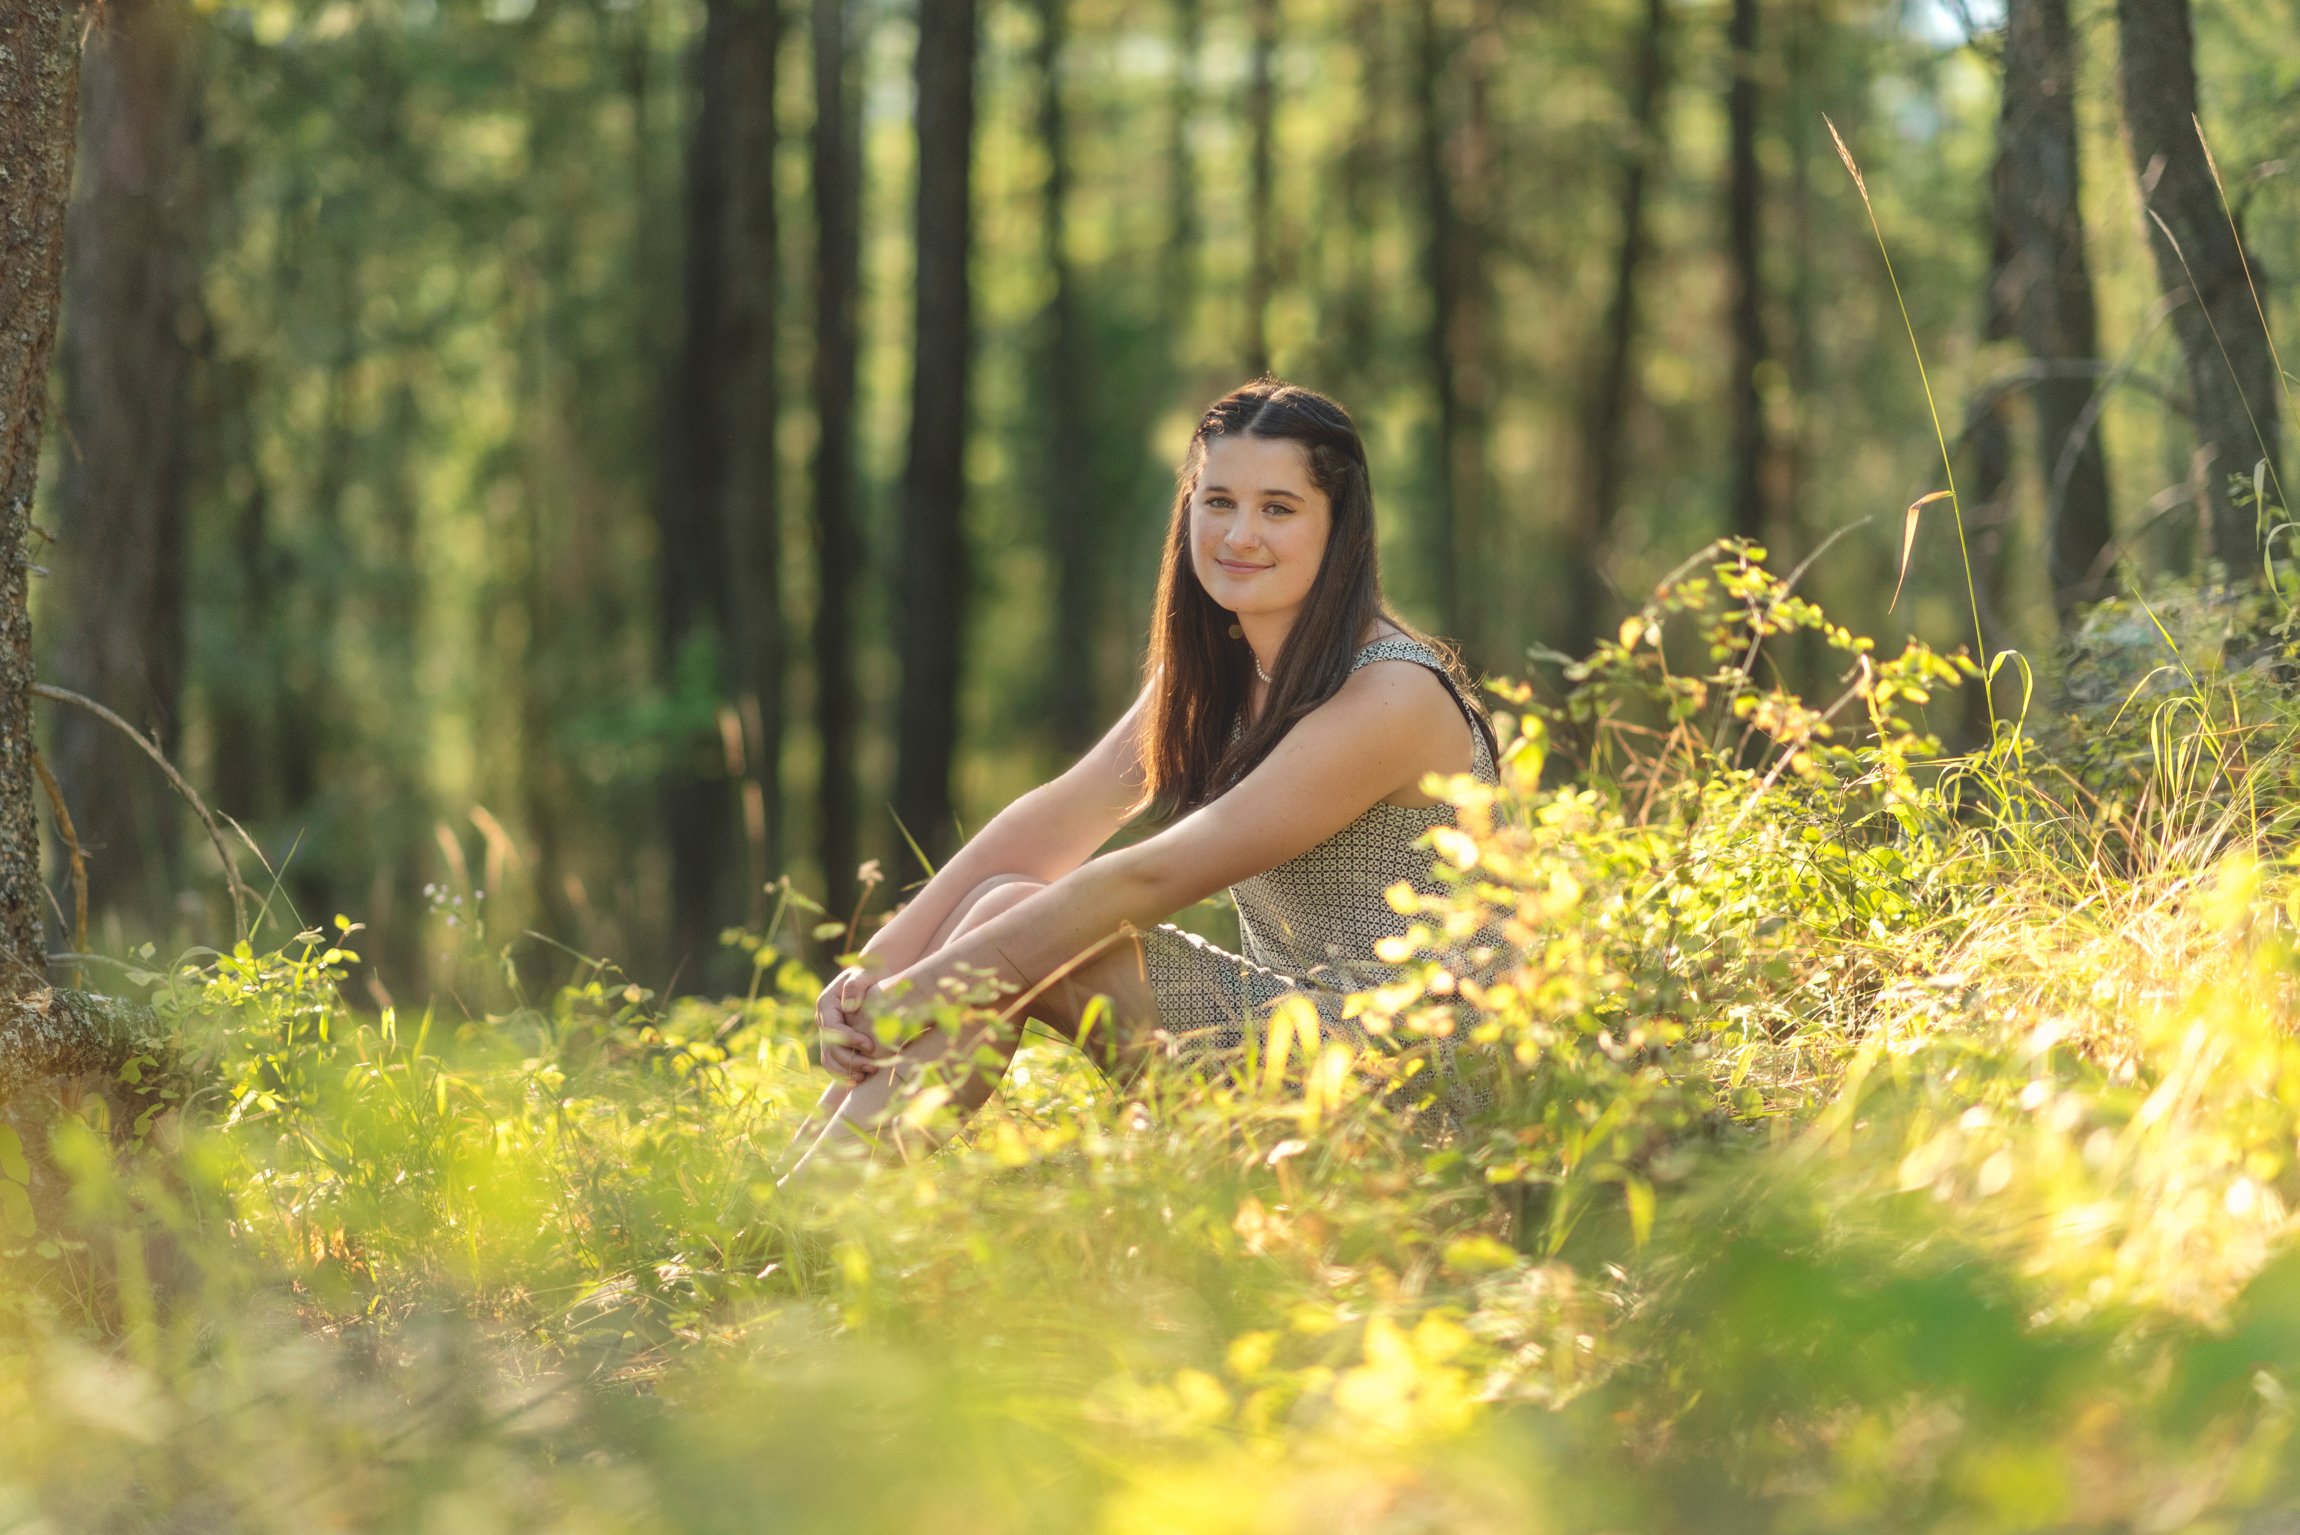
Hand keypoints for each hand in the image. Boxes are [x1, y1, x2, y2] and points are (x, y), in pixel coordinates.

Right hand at [815, 963, 884, 1083]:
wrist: (873, 978)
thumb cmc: (870, 974)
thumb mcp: (864, 973)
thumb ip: (855, 986)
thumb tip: (848, 1007)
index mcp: (826, 1003)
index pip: (832, 1027)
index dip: (849, 1040)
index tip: (870, 1045)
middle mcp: (822, 1019)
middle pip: (830, 1047)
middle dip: (851, 1059)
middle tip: (873, 1066)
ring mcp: (827, 1032)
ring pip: (829, 1059)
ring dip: (846, 1071)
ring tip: (867, 1075)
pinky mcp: (835, 1041)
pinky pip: (833, 1063)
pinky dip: (843, 1074)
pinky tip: (859, 1080)